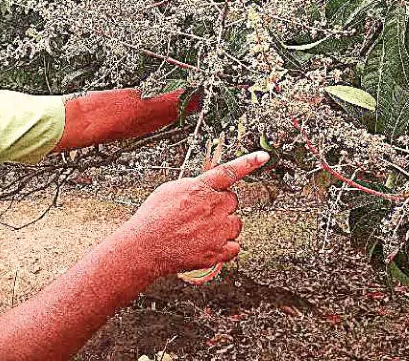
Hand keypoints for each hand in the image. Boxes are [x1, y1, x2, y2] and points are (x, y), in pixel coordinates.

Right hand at [122, 151, 269, 276]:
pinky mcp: (218, 251)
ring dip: (224, 227)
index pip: (229, 171)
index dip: (248, 162)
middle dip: (221, 207)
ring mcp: (217, 229)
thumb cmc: (153, 218)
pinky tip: (208, 246)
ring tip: (201, 232)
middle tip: (201, 216)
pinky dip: (225, 248)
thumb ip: (193, 185)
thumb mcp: (169, 189)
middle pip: (232, 202)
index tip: (263, 157)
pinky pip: (235, 247)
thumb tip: (205, 185)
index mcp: (200, 188)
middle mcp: (212, 206)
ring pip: (236, 224)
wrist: (145, 246)